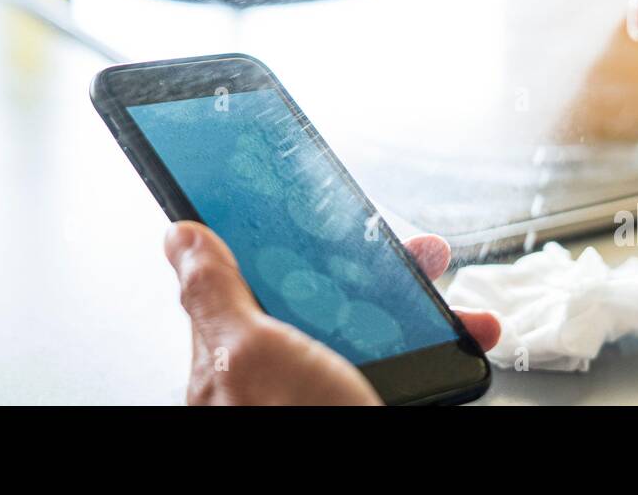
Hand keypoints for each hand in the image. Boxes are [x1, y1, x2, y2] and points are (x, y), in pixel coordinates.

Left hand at [163, 220, 500, 404]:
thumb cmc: (295, 428)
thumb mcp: (250, 356)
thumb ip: (214, 296)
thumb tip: (179, 238)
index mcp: (232, 356)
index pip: (253, 274)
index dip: (284, 236)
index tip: (317, 209)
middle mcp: (275, 375)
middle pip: (321, 295)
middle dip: (374, 267)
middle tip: (416, 254)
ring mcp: (321, 393)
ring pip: (370, 326)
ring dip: (418, 306)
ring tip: (456, 306)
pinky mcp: (362, 404)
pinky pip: (399, 362)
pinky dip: (437, 347)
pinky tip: (457, 340)